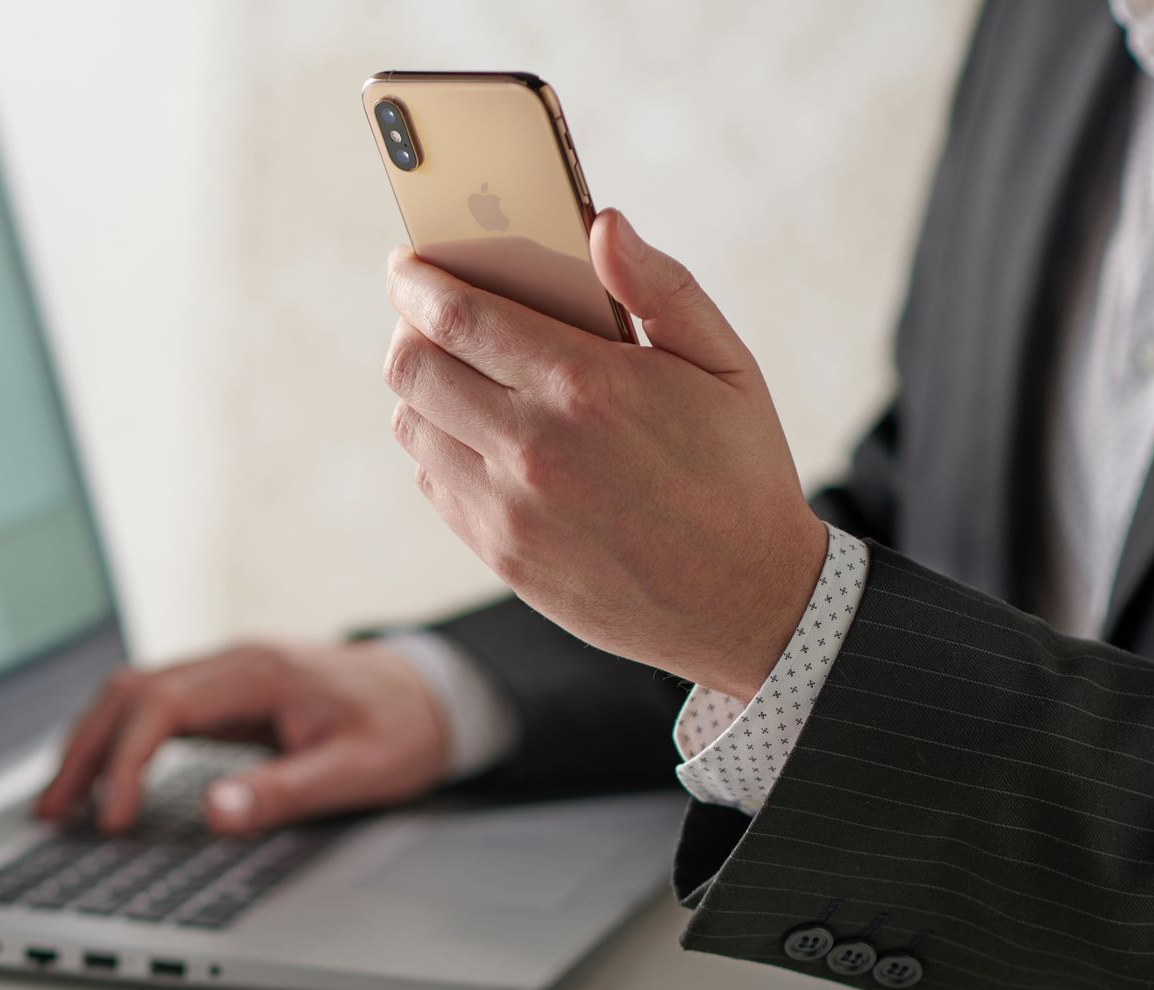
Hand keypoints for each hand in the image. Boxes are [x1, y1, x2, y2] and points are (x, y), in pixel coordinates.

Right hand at [34, 642, 450, 834]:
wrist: (431, 692)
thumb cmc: (400, 726)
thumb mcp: (356, 769)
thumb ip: (285, 790)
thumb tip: (215, 813)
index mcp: (257, 671)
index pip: (162, 707)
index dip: (124, 762)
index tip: (110, 818)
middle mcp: (231, 662)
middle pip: (130, 691)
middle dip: (84, 750)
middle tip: (51, 812)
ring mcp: (225, 673)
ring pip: (135, 694)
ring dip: (92, 742)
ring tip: (61, 801)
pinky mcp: (226, 692)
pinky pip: (155, 707)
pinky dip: (119, 739)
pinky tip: (104, 776)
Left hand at [381, 208, 825, 698]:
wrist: (748, 603)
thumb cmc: (740, 469)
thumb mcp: (725, 365)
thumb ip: (660, 287)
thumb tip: (603, 223)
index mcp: (585, 386)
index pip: (458, 316)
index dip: (416, 282)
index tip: (405, 265)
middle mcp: (533, 448)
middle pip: (412, 368)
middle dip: (408, 327)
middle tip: (423, 313)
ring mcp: (510, 509)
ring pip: (412, 425)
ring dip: (421, 389)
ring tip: (455, 372)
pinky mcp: (502, 554)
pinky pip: (434, 481)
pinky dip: (441, 445)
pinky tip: (480, 434)